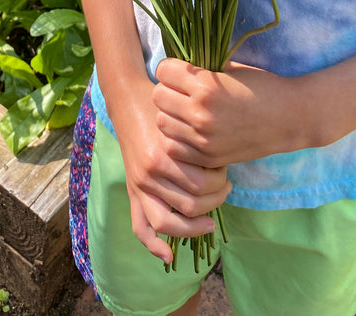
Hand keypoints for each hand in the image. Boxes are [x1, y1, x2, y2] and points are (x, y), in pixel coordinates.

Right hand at [110, 75, 231, 262]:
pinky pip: (140, 226)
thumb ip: (199, 139)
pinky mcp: (133, 191)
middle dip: (215, 200)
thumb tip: (226, 158)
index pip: (204, 183)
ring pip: (170, 222)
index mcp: (166, 153)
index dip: (221, 180)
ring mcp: (140, 185)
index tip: (226, 168)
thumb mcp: (182, 116)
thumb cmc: (161, 105)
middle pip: (191, 204)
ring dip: (195, 225)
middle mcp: (151, 173)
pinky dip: (153, 245)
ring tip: (210, 218)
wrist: (129, 99)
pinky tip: (169, 256)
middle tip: (226, 187)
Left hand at [153, 58, 316, 166]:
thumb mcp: (229, 69)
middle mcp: (200, 113)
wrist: (289, 118)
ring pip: (162, 122)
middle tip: (181, 90)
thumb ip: (200, 69)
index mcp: (206, 86)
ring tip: (185, 110)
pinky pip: (173, 147)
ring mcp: (203, 138)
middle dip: (167, 89)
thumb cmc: (261, 86)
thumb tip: (173, 67)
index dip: (170, 68)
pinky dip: (177, 137)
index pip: (163, 71)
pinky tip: (191, 130)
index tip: (180, 70)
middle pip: (158, 96)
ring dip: (170, 114)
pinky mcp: (208, 156)